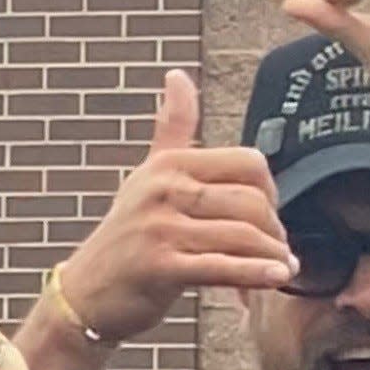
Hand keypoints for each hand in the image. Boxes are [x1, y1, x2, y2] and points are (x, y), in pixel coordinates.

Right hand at [58, 69, 296, 338]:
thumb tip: (177, 74)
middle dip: (275, 230)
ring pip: (242, 236)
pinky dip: (257, 275)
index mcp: (170, 164)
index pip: (248, 164)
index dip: (272, 192)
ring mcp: (160, 228)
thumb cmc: (127, 237)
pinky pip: (223, 267)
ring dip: (272, 257)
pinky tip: (277, 278)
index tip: (271, 217)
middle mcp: (164, 189)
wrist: (86, 294)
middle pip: (251, 202)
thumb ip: (171, 129)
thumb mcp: (147, 176)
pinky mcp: (160, 267)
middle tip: (280, 250)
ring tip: (283, 269)